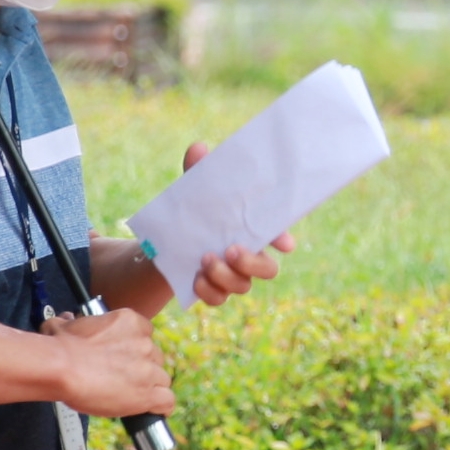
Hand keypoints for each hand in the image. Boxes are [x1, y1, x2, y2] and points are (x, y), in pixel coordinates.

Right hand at [41, 306, 173, 418]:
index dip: (135, 348)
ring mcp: (148, 369)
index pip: (145, 334)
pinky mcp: (148, 394)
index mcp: (129, 322)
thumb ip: (70, 321)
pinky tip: (153, 409)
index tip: (125, 357)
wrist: (62, 367)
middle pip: (154, 358)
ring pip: (161, 379)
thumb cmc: (61, 347)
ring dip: (150, 387)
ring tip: (132, 395)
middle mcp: (144, 343)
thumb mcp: (63, 325)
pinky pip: (167, 400)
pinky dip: (161, 407)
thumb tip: (66, 319)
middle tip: (123, 377)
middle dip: (142, 368)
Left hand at [181, 141, 288, 308]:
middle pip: (268, 270)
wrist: (165, 243)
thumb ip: (198, 171)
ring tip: (204, 260)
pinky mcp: (214, 290)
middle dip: (251, 263)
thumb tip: (199, 149)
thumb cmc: (193, 211)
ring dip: (225, 276)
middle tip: (230, 249)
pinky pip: (219, 300)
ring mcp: (233, 276)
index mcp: (251, 230)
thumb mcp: (194, 190)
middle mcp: (248, 256)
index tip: (284, 243)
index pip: (277, 236)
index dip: (283, 239)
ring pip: (243, 287)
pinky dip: (209, 292)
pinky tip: (196, 279)